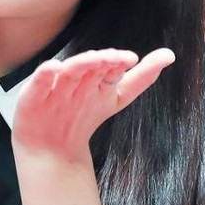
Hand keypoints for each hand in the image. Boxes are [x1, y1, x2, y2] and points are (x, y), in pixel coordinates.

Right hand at [11, 48, 174, 164]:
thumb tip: (169, 54)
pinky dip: (46, 73)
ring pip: (70, 70)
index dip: (119, 62)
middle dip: (103, 60)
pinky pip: (41, 82)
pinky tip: (55, 68)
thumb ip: (141, 78)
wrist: (52, 150)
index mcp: (95, 79)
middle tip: (116, 58)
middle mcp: (77, 79)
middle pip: (91, 66)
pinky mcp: (34, 95)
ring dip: (82, 63)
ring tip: (95, 60)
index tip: (132, 59)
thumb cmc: (81, 118)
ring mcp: (56, 87)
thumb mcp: (116, 98)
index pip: (109, 67)